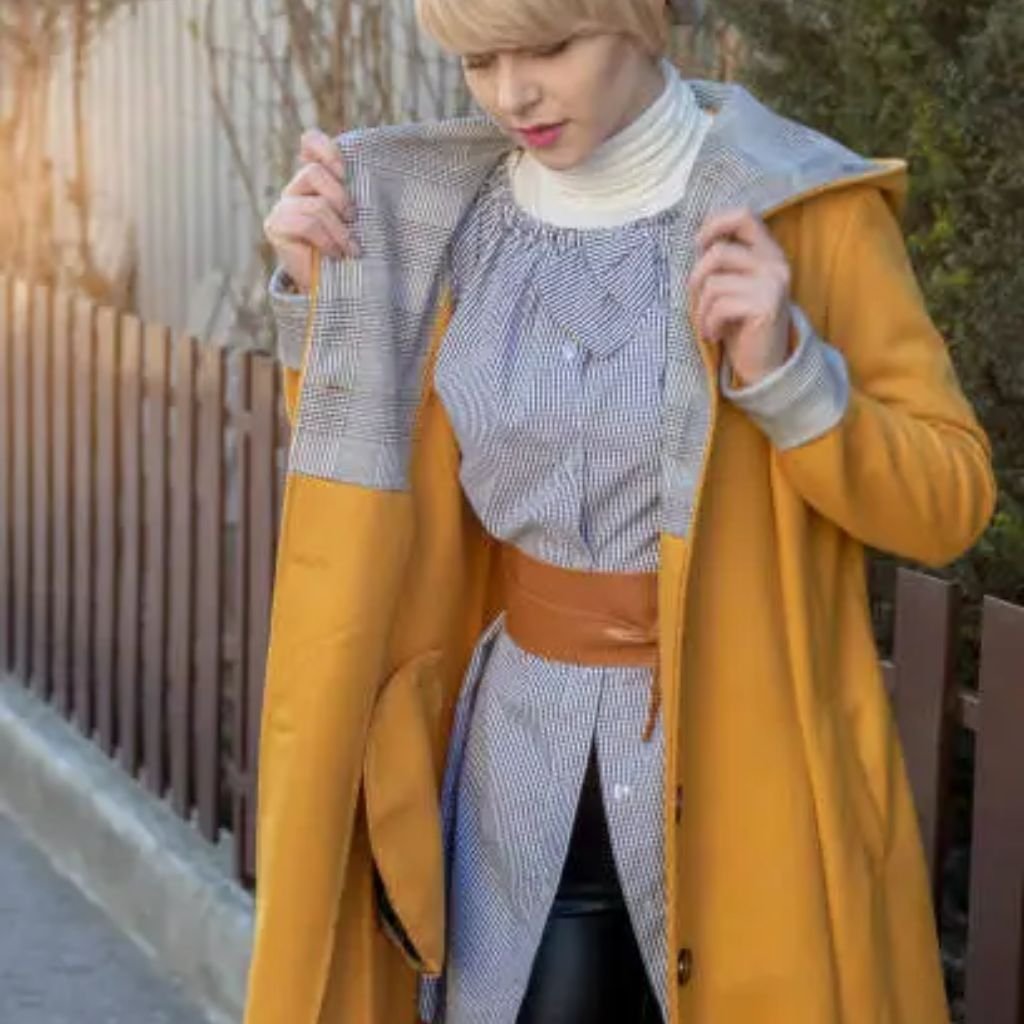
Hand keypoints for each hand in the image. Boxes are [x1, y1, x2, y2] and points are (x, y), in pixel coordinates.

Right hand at [263, 128, 358, 293]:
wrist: (332, 286)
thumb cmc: (350, 249)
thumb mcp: (358, 218)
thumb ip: (357, 195)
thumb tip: (371, 173)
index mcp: (317, 180)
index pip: (311, 143)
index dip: (326, 149)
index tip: (344, 172)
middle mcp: (297, 188)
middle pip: (314, 172)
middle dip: (340, 197)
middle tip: (353, 219)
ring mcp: (283, 205)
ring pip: (316, 205)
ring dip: (339, 230)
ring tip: (351, 249)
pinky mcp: (275, 225)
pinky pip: (306, 224)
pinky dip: (327, 241)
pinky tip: (335, 254)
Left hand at [689, 208, 792, 385]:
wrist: (765, 366)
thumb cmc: (741, 326)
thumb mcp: (732, 288)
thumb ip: (722, 264)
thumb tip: (696, 242)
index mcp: (768, 253)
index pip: (744, 216)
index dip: (714, 224)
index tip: (698, 245)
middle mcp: (775, 264)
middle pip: (717, 253)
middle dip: (696, 280)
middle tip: (697, 303)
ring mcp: (773, 283)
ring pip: (714, 283)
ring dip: (700, 309)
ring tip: (707, 325)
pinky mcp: (766, 305)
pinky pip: (719, 305)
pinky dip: (709, 323)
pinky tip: (715, 335)